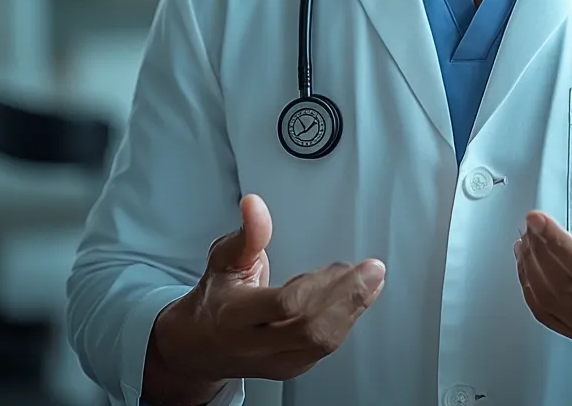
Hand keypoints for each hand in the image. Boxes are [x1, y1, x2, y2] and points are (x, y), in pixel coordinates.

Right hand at [145, 194, 385, 400]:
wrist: (201, 346)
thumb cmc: (217, 296)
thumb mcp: (224, 259)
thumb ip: (247, 234)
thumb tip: (254, 204)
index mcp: (235, 315)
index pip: (282, 306)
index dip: (316, 286)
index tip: (342, 264)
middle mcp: (255, 345)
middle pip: (310, 329)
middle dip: (347, 297)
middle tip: (370, 269)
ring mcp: (275, 362)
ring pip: (322, 342)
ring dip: (352, 307)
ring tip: (367, 278)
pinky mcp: (292, 367)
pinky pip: (325, 346)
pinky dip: (347, 318)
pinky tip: (358, 295)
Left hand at [515, 178, 571, 381]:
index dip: (560, 246)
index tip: (539, 221)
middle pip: (568, 292)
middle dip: (542, 253)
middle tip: (531, 224)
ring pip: (556, 308)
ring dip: (533, 272)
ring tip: (527, 241)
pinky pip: (555, 321)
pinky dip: (535, 294)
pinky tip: (530, 268)